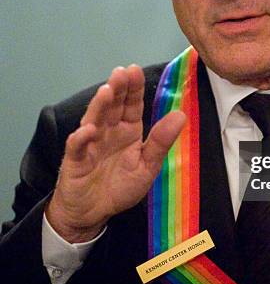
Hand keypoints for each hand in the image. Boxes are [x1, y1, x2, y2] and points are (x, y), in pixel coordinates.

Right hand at [46, 65, 185, 242]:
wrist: (92, 213)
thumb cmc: (120, 187)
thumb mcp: (147, 166)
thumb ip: (160, 142)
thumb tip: (180, 115)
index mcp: (128, 130)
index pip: (131, 104)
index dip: (134, 88)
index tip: (135, 70)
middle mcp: (108, 131)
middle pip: (113, 106)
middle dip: (118, 88)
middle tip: (122, 73)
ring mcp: (91, 143)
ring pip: (94, 119)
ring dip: (100, 105)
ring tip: (107, 91)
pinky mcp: (75, 160)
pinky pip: (77, 147)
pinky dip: (82, 138)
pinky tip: (89, 130)